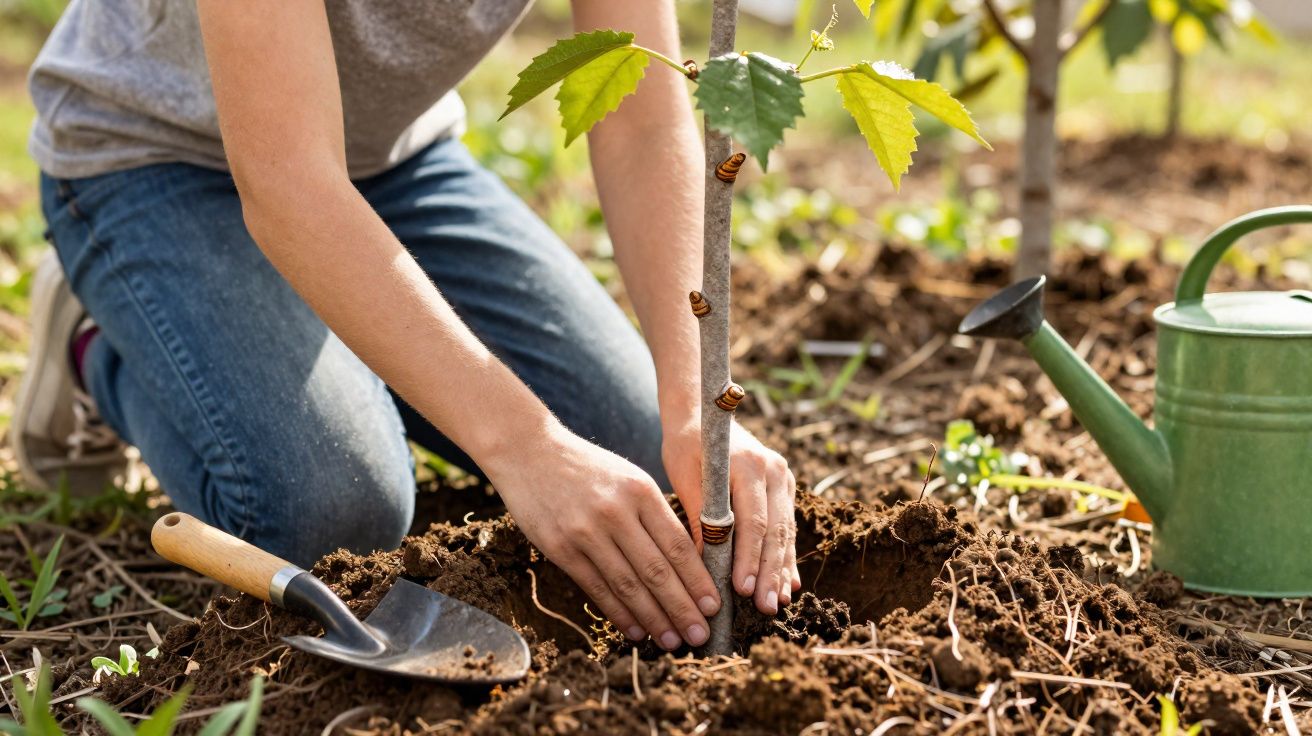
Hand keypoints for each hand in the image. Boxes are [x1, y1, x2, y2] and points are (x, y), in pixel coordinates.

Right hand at [488, 423, 719, 649]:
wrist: (530, 452)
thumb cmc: (589, 468)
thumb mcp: (629, 478)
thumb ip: (655, 515)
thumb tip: (687, 563)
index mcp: (641, 491)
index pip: (678, 545)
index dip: (698, 581)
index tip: (713, 607)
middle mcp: (616, 512)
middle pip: (657, 571)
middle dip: (682, 608)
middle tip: (700, 636)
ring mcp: (585, 531)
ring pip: (628, 585)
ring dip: (653, 619)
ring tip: (672, 641)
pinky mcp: (560, 547)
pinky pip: (596, 588)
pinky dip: (618, 613)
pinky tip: (635, 631)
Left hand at [663, 420, 800, 614]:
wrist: (704, 411)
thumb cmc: (686, 443)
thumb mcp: (684, 475)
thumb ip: (698, 517)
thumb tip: (701, 566)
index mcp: (749, 464)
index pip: (753, 521)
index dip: (749, 558)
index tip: (743, 589)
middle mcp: (774, 470)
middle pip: (775, 531)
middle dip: (770, 573)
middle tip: (765, 608)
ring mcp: (784, 478)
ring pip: (785, 532)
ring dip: (781, 570)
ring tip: (777, 604)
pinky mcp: (784, 487)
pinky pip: (786, 527)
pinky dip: (785, 557)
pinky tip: (788, 584)